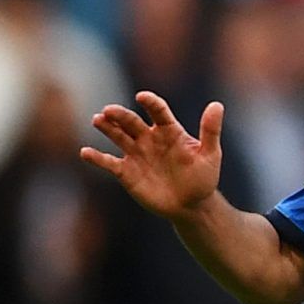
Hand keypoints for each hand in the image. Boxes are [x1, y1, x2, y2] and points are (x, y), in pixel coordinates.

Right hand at [80, 92, 224, 220]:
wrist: (191, 206)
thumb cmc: (202, 179)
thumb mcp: (211, 156)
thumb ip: (210, 131)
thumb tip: (217, 105)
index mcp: (169, 130)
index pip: (157, 111)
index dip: (150, 102)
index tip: (142, 97)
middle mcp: (149, 138)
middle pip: (131, 121)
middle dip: (120, 115)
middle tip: (109, 111)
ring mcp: (136, 153)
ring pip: (117, 136)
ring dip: (107, 128)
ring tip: (97, 120)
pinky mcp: (126, 171)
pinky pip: (108, 162)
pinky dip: (96, 157)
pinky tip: (86, 153)